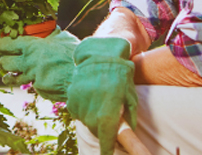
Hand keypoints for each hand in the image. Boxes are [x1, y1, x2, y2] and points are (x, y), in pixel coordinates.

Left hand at [0, 29, 79, 101]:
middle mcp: (28, 63)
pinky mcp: (39, 89)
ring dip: (9, 75)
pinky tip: (37, 79)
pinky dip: (32, 82)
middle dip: (0, 61)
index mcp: (31, 46)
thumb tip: (48, 25)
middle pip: (2, 62)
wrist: (84, 75)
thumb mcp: (61, 37)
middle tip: (2, 59)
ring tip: (10, 74)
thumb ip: (50, 33)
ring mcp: (33, 78)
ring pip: (10, 78)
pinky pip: (30, 85)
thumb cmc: (74, 53)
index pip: (4, 45)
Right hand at [65, 37, 137, 154]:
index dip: (107, 151)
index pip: (106, 143)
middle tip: (109, 116)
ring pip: (86, 122)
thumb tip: (127, 133)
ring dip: (93, 118)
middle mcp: (90, 114)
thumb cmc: (119, 76)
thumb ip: (129, 119)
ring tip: (101, 102)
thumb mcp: (131, 98)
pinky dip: (84, 109)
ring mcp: (78, 106)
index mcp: (107, 116)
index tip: (107, 154)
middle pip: (96, 132)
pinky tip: (92, 97)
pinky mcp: (71, 99)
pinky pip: (78, 112)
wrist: (100, 56)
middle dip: (103, 130)